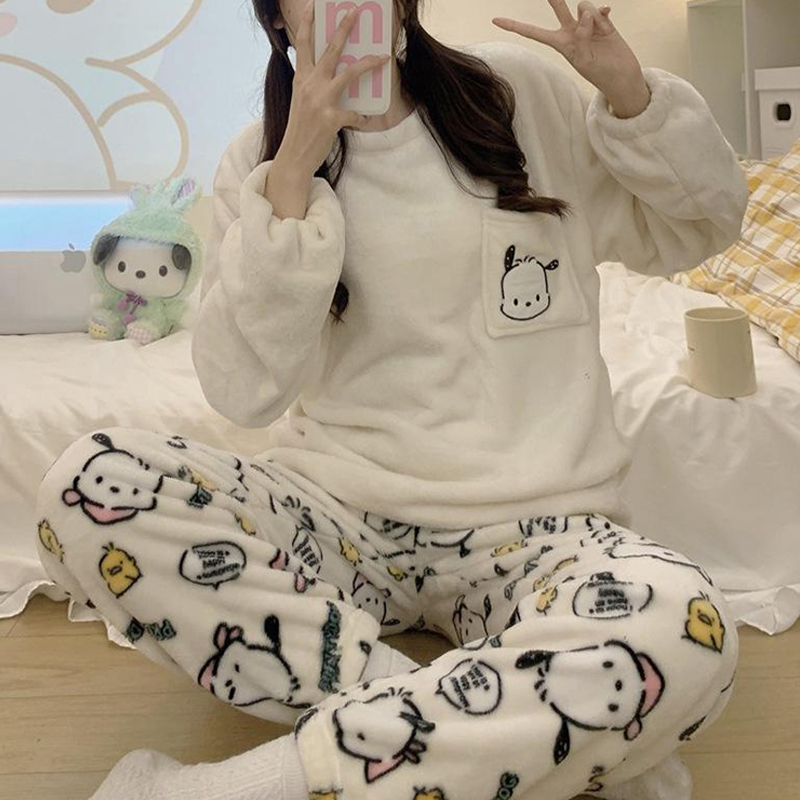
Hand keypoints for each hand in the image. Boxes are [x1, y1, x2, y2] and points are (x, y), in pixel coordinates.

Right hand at [279, 0, 391, 173]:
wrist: (294, 156)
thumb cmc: (300, 129)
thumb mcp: (301, 101)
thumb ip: (312, 84)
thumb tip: (333, 74)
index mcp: (300, 79)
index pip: (301, 44)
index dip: (306, 23)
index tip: (313, 5)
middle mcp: (309, 85)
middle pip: (330, 50)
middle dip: (343, 29)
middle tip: (355, 12)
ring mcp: (320, 101)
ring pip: (349, 74)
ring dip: (368, 64)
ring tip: (382, 57)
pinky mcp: (331, 119)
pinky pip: (356, 114)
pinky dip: (363, 118)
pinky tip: (367, 121)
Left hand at [492, 1, 651, 117]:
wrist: (622, 75)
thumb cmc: (601, 74)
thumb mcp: (585, 61)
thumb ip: (581, 37)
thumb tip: (583, 14)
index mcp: (561, 44)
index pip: (533, 32)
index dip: (514, 26)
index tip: (495, 20)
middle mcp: (571, 31)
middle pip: (558, 7)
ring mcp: (587, 24)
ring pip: (582, 6)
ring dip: (591, 18)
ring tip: (600, 33)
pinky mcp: (602, 20)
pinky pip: (598, 9)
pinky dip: (602, 13)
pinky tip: (607, 17)